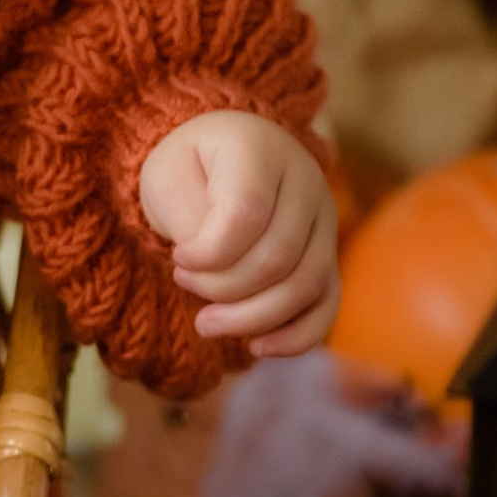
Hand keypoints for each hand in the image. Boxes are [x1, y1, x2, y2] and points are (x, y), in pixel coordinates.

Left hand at [136, 109, 339, 358]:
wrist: (218, 161)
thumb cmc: (187, 170)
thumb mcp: (167, 178)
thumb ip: (190, 220)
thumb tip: (215, 270)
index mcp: (260, 150)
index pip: (246, 215)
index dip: (208, 252)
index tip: (177, 258)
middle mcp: (306, 180)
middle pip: (277, 257)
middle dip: (222, 288)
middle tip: (182, 283)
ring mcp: (325, 219)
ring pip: (305, 286)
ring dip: (251, 318)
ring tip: (207, 323)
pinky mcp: (329, 255)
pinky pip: (327, 304)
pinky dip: (296, 336)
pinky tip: (257, 347)